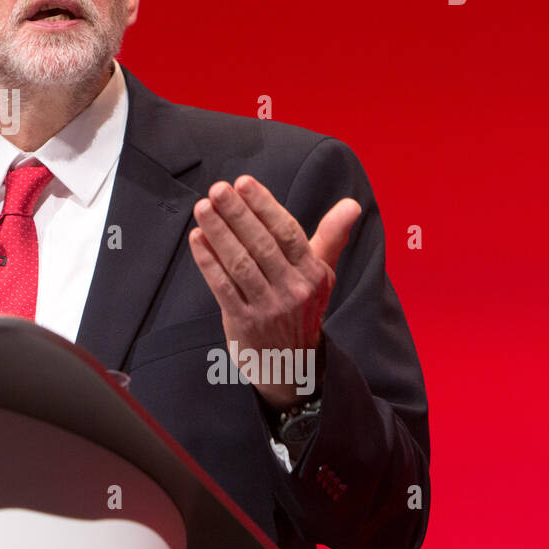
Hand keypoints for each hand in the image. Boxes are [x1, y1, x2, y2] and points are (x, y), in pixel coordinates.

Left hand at [189, 174, 360, 410]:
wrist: (292, 366)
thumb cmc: (303, 309)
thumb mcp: (322, 275)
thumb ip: (331, 237)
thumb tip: (352, 203)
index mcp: (313, 272)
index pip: (288, 232)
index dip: (264, 206)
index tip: (243, 182)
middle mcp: (294, 289)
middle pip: (262, 244)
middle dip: (237, 214)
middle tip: (217, 189)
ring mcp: (269, 307)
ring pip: (240, 263)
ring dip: (219, 233)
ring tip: (202, 208)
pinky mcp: (245, 322)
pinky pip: (223, 287)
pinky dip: (208, 261)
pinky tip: (197, 239)